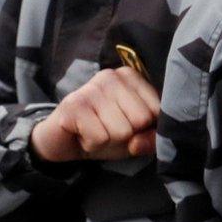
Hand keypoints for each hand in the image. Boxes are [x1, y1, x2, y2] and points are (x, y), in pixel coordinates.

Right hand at [29, 66, 160, 163]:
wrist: (63, 140)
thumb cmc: (104, 133)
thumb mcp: (135, 138)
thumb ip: (151, 139)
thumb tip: (140, 142)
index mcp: (131, 77)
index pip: (158, 110)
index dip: (144, 127)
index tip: (125, 123)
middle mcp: (112, 76)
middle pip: (141, 120)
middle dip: (126, 135)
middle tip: (107, 128)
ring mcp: (91, 88)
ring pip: (121, 131)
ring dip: (108, 140)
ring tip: (95, 130)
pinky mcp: (73, 105)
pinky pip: (100, 138)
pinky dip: (92, 144)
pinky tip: (82, 133)